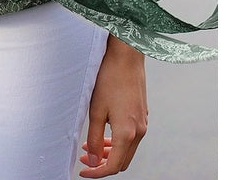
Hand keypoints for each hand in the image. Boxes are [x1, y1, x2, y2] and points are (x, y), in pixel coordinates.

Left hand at [78, 35, 147, 176]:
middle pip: (122, 161)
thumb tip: (92, 161)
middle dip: (103, 164)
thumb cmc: (109, 79)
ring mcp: (143, 123)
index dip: (97, 172)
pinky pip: (130, 137)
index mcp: (127, 133)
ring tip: (90, 146)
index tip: (83, 171)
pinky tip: (103, 132)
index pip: (114, 166)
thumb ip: (94, 138)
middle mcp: (139, 131)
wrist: (126, 57)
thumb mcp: (96, 110)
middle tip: (84, 158)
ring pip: (127, 149)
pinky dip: (117, 141)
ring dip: (109, 152)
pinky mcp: (142, 115)